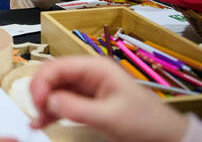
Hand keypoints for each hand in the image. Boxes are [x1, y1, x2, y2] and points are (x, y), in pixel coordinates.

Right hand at [29, 56, 187, 141]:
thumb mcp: (111, 116)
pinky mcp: (85, 102)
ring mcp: (86, 88)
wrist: (164, 136)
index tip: (38, 102)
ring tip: (38, 120)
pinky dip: (50, 111)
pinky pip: (61, 102)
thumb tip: (50, 100)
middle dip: (41, 92)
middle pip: (52, 76)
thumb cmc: (146, 122)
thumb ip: (78, 108)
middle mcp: (88, 74)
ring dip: (44, 104)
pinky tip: (41, 122)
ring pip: (54, 90)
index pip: (57, 66)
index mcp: (95, 67)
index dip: (42, 82)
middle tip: (38, 111)